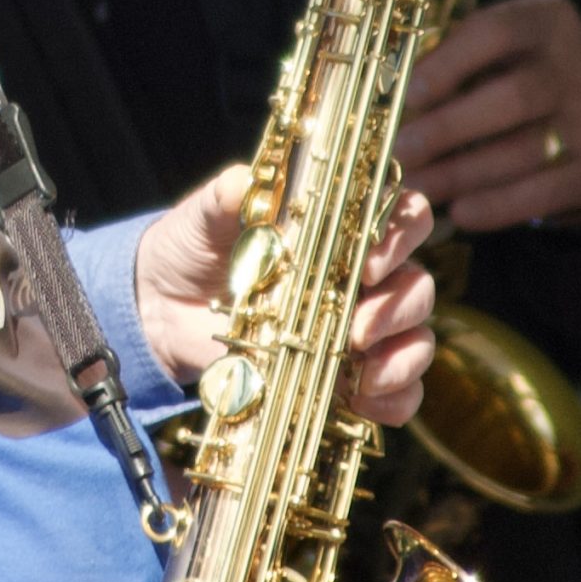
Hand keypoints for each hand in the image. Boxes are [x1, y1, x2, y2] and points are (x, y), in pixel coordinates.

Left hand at [134, 167, 434, 425]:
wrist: (162, 308)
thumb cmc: (195, 248)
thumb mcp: (204, 216)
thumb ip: (228, 195)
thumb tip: (247, 180)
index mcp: (342, 230)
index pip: (404, 218)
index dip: (402, 237)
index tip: (368, 263)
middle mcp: (363, 279)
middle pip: (418, 284)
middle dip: (399, 307)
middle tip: (356, 328)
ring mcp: (360, 330)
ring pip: (418, 339)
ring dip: (402, 357)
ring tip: (361, 369)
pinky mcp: (349, 377)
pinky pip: (401, 393)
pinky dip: (395, 400)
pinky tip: (363, 401)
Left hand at [393, 0, 580, 233]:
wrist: (579, 107)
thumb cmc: (511, 71)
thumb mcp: (487, 51)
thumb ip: (450, 67)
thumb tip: (400, 113)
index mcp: (547, 20)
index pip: (498, 32)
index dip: (450, 64)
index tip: (410, 95)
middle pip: (517, 96)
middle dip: (451, 129)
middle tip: (403, 153)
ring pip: (530, 149)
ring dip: (465, 174)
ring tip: (418, 188)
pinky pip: (552, 191)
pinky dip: (502, 205)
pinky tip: (462, 212)